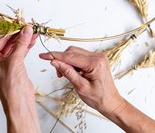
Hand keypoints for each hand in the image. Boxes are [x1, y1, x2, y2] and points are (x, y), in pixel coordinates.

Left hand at [0, 26, 40, 132]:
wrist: (19, 102)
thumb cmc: (11, 85)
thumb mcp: (15, 60)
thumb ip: (21, 43)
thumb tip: (26, 29)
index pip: (0, 41)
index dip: (12, 33)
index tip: (21, 26)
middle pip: (8, 44)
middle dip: (19, 36)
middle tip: (29, 28)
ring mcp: (5, 65)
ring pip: (15, 49)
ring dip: (24, 41)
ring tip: (33, 33)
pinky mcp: (14, 68)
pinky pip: (20, 54)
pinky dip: (26, 48)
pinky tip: (32, 41)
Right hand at [40, 46, 154, 132]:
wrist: (111, 102)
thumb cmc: (99, 98)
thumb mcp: (80, 87)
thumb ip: (67, 72)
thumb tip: (54, 62)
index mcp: (95, 63)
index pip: (70, 56)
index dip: (55, 56)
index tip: (43, 55)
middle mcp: (98, 56)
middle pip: (72, 51)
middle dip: (61, 60)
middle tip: (58, 74)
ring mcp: (97, 56)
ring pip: (74, 52)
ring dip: (66, 62)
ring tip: (65, 75)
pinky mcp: (96, 59)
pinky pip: (79, 56)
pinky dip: (72, 63)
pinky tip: (73, 72)